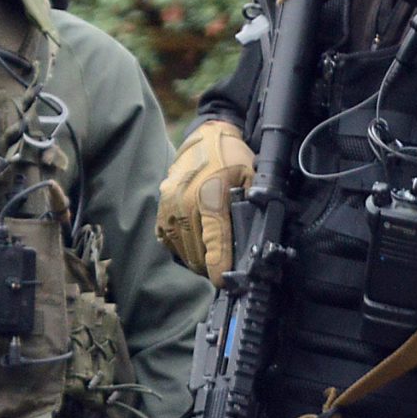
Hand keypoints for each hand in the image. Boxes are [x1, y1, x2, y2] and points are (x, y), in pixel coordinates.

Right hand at [156, 120, 254, 282]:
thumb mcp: (252, 180)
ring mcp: (170, 207)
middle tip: (225, 266)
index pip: (214, 245)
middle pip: (197, 254)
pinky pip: (167, 240)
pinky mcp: (161, 208)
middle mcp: (185, 204)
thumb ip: (253, 209)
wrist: (207, 135)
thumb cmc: (232, 157)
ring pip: (182, 250)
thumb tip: (255, 242)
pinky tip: (194, 242)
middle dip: (212, 266)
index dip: (219, 269)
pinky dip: (181, 246)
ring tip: (211, 255)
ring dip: (196, 258)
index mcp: (211, 198)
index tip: (224, 282)